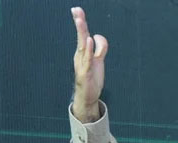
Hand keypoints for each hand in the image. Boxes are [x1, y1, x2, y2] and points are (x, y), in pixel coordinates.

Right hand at [71, 7, 107, 122]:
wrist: (88, 96)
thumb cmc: (92, 78)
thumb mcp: (99, 61)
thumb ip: (100, 48)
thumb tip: (99, 36)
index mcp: (84, 52)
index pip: (83, 34)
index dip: (81, 22)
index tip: (77, 10)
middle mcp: (81, 56)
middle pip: (81, 37)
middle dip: (79, 23)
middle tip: (76, 11)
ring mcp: (82, 64)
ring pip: (82, 46)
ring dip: (82, 33)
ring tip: (80, 21)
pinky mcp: (85, 73)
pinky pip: (87, 60)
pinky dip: (88, 50)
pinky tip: (89, 41)